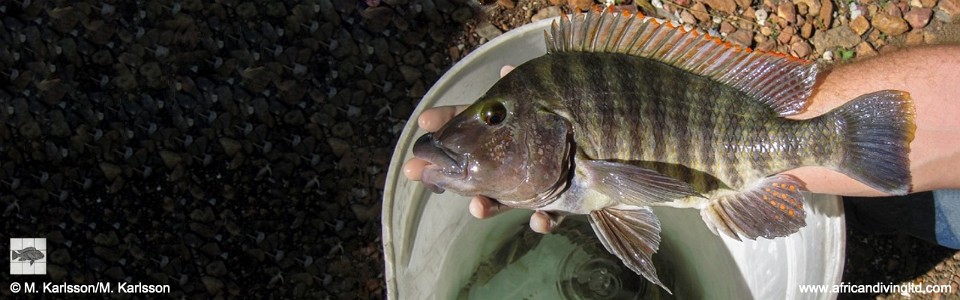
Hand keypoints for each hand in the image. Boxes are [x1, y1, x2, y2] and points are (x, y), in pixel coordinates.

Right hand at [402, 65, 560, 233]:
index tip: (425, 121)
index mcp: (508, 132)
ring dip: (484, 207)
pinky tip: (539, 220)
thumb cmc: (575, 118)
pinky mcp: (557, 203)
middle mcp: (512, 161)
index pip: (469, 124)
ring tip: (476, 208)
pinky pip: (547, 218)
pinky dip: (542, 222)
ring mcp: (530, 185)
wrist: (610, 153)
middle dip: (442, 174)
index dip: (446, 123)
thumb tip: (505, 70)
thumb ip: (524, 91)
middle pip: (471, 169)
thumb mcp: (546, 101)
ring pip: (499, 201)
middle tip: (414, 172)